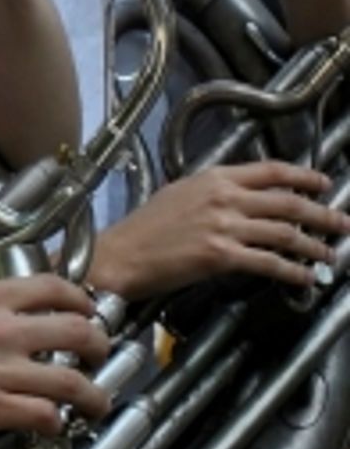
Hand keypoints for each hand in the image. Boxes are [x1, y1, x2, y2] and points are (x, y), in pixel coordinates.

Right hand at [0, 273, 109, 442]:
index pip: (52, 288)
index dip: (81, 298)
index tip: (88, 307)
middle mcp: (1, 331)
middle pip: (77, 329)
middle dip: (99, 343)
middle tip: (100, 352)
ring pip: (71, 380)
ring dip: (92, 393)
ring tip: (96, 402)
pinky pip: (43, 414)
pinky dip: (56, 420)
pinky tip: (54, 423)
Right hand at [89, 162, 349, 300]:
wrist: (121, 254)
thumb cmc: (143, 227)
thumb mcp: (179, 193)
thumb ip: (212, 192)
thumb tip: (241, 197)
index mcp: (214, 178)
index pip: (271, 171)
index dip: (304, 176)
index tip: (324, 183)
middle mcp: (224, 198)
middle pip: (287, 203)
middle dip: (321, 213)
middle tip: (342, 222)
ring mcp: (224, 226)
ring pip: (283, 233)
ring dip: (313, 245)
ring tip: (330, 254)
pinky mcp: (221, 256)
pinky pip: (268, 262)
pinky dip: (292, 270)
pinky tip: (304, 277)